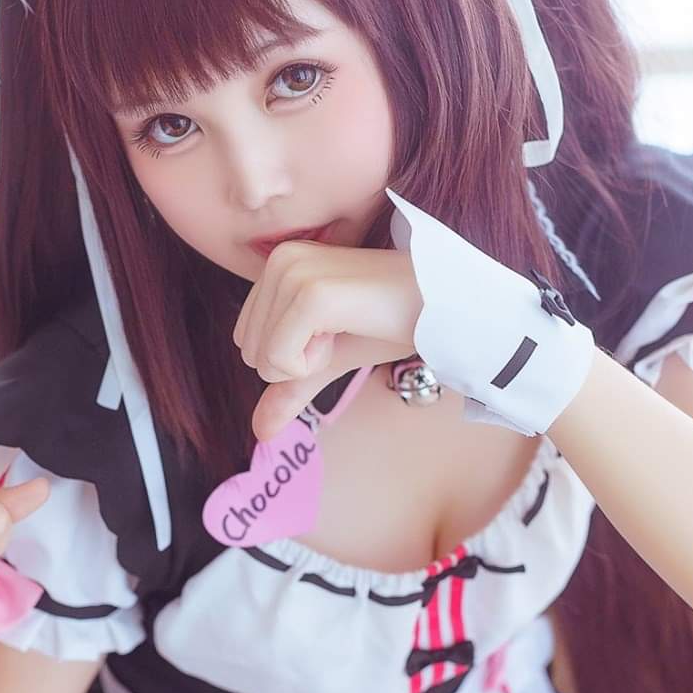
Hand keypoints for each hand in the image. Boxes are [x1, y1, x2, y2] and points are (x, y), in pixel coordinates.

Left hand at [233, 240, 422, 442]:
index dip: (294, 357)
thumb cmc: (391, 323)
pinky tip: (350, 329)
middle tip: (344, 329)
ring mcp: (293, 273)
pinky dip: (316, 363)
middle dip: (298, 361)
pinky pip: (281, 361)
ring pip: (263, 360)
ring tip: (349, 326)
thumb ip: (291, 386)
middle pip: (250, 353)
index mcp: (276, 266)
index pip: (247, 345)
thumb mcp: (330, 357)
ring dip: (310, 361)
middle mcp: (278, 260)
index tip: (337, 329)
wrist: (445, 307)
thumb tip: (259, 432)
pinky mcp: (310, 294)